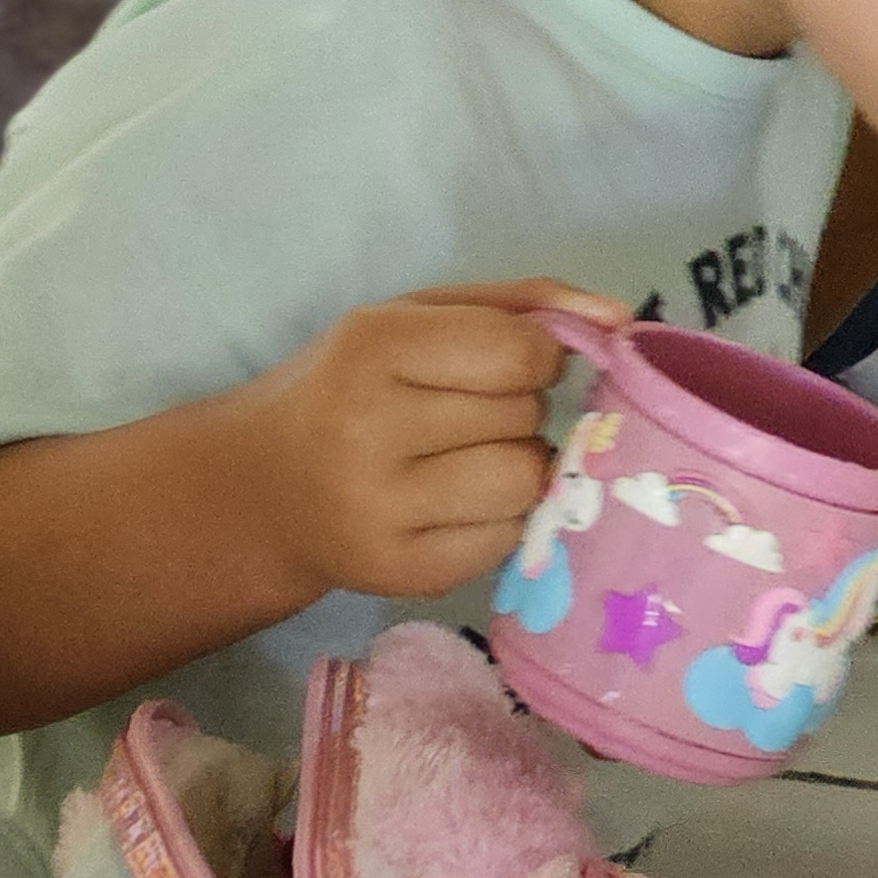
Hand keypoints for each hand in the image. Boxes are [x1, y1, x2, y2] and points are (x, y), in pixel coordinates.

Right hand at [232, 281, 629, 599]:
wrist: (256, 490)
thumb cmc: (346, 388)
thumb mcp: (409, 320)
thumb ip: (516, 305)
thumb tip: (621, 319)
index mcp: (371, 348)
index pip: (523, 353)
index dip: (532, 358)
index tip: (496, 368)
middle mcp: (369, 429)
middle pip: (525, 417)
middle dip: (510, 412)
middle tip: (456, 419)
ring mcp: (382, 510)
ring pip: (527, 481)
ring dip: (513, 467)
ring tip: (460, 464)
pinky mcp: (401, 572)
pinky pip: (508, 538)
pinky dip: (494, 520)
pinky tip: (446, 508)